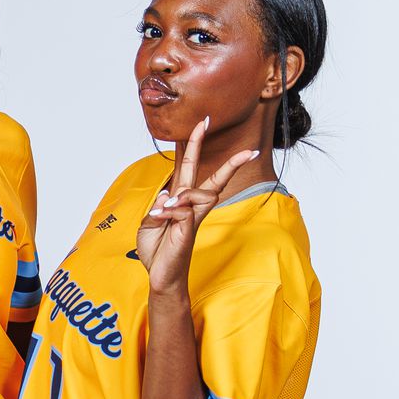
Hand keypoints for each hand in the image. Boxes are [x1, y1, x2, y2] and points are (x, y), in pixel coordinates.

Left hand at [135, 118, 257, 293]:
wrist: (160, 275)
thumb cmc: (156, 249)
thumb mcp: (149, 221)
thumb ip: (159, 205)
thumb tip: (170, 194)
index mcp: (182, 201)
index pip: (192, 168)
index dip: (196, 145)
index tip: (203, 122)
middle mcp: (192, 208)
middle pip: (214, 180)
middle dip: (231, 164)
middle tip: (249, 150)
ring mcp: (193, 219)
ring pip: (198, 193)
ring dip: (179, 198)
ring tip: (162, 214)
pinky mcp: (189, 230)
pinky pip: (181, 211)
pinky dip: (168, 212)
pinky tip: (160, 220)